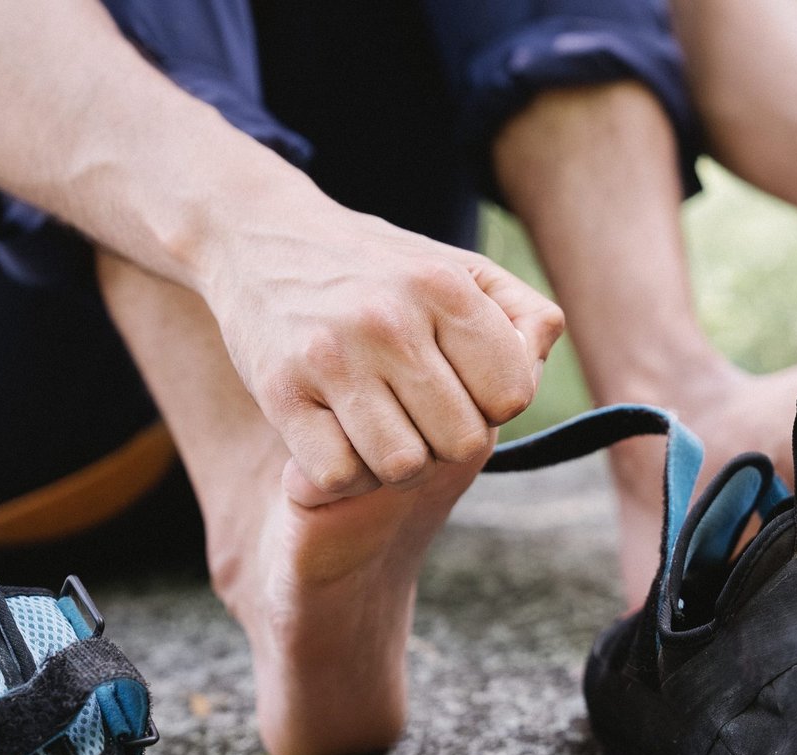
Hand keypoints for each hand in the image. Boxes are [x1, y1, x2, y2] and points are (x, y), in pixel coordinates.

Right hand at [198, 186, 564, 505]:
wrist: (257, 236)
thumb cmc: (375, 269)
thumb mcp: (454, 267)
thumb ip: (519, 312)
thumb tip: (539, 356)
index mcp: (444, 287)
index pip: (512, 395)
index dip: (493, 403)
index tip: (461, 385)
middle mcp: (390, 320)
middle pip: (462, 441)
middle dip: (446, 438)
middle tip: (416, 412)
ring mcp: (332, 357)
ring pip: (403, 466)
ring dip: (396, 462)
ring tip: (380, 427)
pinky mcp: (280, 391)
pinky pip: (338, 476)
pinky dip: (343, 472)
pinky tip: (337, 436)